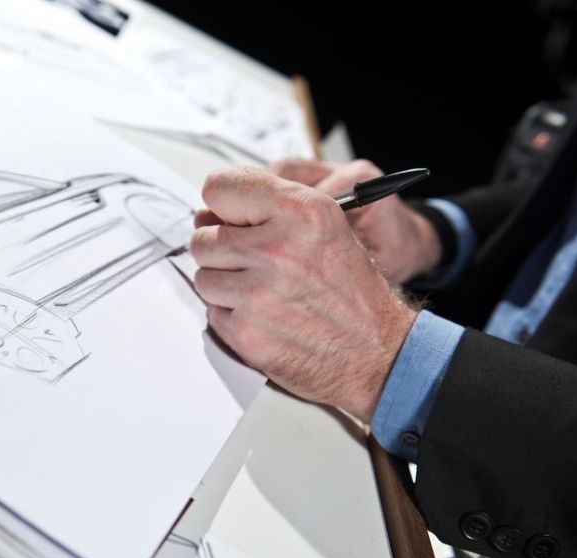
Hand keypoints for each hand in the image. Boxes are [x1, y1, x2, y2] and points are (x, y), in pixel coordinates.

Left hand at [191, 166, 418, 421]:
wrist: (374, 351)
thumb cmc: (348, 289)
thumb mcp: (325, 224)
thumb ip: (268, 206)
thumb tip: (205, 213)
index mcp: (301, 210)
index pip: (218, 187)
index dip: (221, 205)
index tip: (231, 218)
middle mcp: (277, 247)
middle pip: (202, 236)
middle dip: (222, 251)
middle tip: (258, 265)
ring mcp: (258, 292)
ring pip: (203, 275)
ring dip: (225, 285)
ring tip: (263, 292)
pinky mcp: (245, 331)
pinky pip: (211, 310)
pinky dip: (231, 315)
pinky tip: (263, 316)